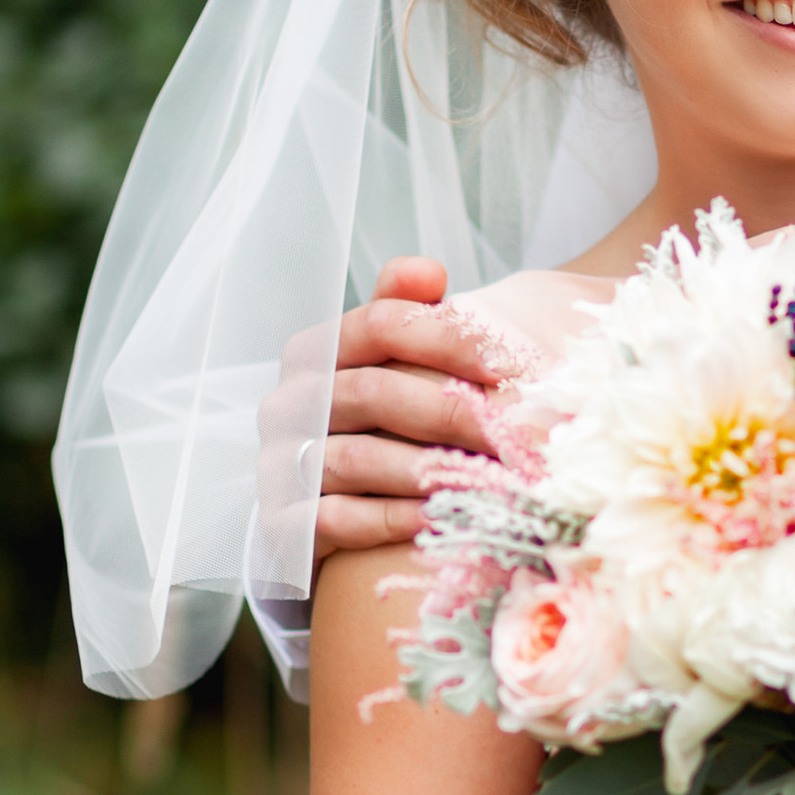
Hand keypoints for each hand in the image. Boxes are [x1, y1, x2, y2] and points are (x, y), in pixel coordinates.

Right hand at [263, 257, 514, 571]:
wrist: (329, 503)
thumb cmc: (375, 421)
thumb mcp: (390, 361)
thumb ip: (408, 311)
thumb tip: (428, 272)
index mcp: (315, 351)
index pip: (381, 323)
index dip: (448, 338)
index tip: (510, 365)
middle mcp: (290, 402)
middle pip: (373, 391)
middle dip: (451, 412)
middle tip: (512, 433)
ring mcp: (282, 462)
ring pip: (354, 458)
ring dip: (426, 470)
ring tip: (486, 482)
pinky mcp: (284, 522)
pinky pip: (335, 519)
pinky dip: (390, 519)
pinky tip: (439, 519)